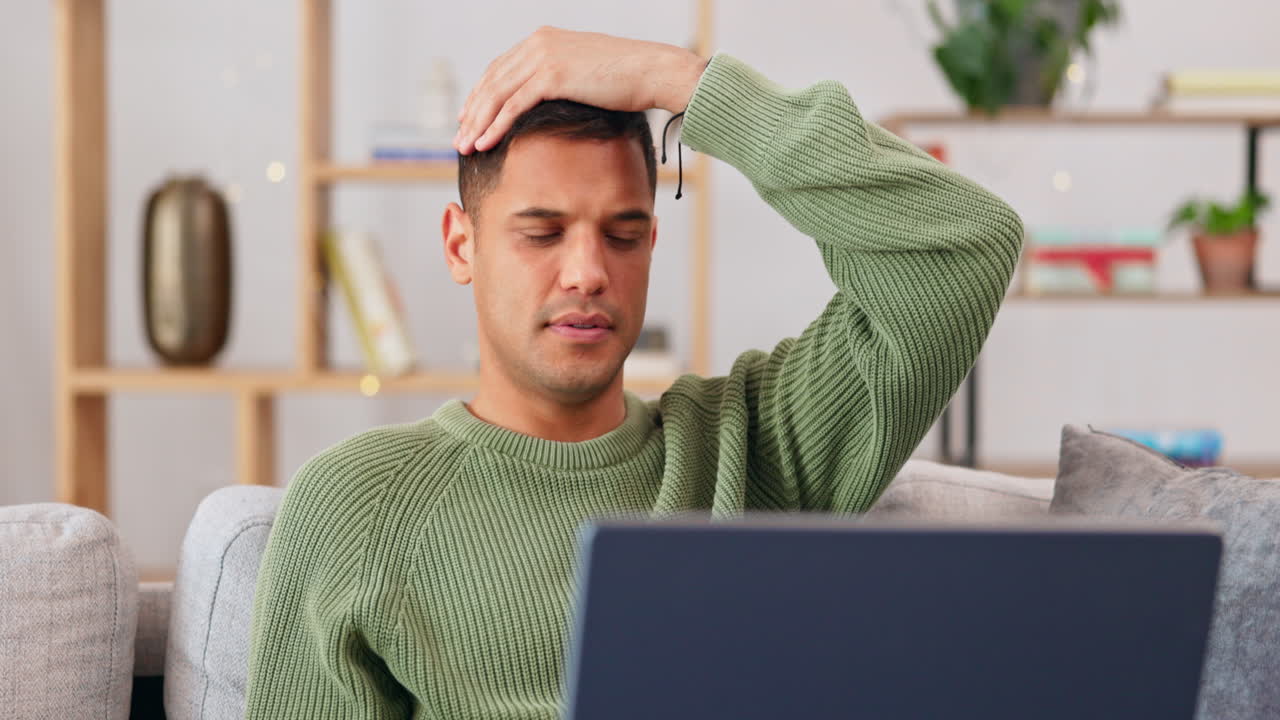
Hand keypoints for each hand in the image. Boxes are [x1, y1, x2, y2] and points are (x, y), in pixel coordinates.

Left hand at [454, 27, 705, 154]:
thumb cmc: (628, 79)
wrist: (652, 71)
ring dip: (477, 123)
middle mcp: (538, 44)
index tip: (469, 118)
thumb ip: (563, 80)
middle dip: (472, 113)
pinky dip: (494, 126)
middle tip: (459, 139)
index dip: (481, 95)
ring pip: (496, 95)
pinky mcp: (551, 76)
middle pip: (492, 82)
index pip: (500, 69)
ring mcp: (543, 57)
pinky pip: (512, 105)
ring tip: (464, 148)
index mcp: (543, 40)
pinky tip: (483, 143)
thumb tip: (553, 101)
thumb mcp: (586, 73)